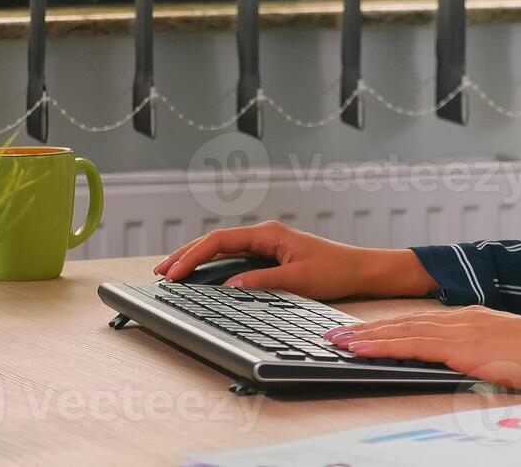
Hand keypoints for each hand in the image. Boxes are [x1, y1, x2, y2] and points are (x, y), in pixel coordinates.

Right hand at [153, 220, 437, 300]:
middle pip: (215, 241)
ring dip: (196, 260)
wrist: (360, 270)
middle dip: (186, 255)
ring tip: (171, 274)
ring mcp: (265, 244)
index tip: (175, 272)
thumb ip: (263, 282)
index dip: (193, 256)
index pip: (220, 240)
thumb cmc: (335, 271)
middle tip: (161, 273)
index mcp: (268, 233)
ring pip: (221, 249)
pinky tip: (200, 277)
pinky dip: (212, 266)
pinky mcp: (269, 256)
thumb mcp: (298, 280)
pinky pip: (233, 257)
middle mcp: (263, 235)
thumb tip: (230, 287)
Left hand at [326, 306, 520, 389]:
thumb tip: (463, 365)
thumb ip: (481, 354)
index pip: (417, 322)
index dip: (387, 327)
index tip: (361, 332)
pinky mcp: (462, 345)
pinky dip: (382, 345)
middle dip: (366, 329)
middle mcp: (460, 318)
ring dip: (365, 336)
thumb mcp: (506, 352)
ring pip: (401, 331)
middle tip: (333, 334)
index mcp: (470, 319)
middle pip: (402, 322)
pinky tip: (362, 349)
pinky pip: (412, 345)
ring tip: (337, 341)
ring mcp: (460, 328)